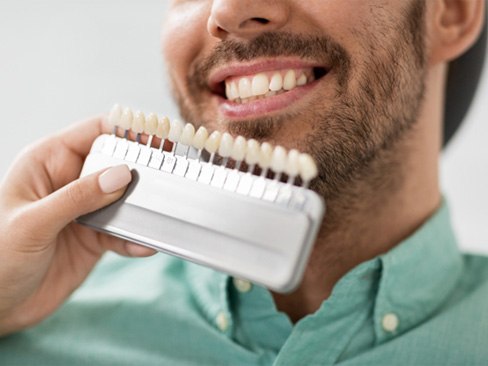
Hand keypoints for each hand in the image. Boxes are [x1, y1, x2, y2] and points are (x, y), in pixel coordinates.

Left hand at [0, 117, 155, 335]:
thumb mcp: (34, 223)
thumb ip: (78, 197)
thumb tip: (121, 174)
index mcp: (48, 162)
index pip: (94, 132)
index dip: (126, 131)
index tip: (157, 138)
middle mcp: (70, 181)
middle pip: (117, 163)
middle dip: (142, 170)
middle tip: (169, 177)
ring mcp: (85, 210)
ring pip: (125, 198)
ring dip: (143, 208)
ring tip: (160, 214)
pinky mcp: (96, 237)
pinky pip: (123, 232)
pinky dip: (136, 238)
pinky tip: (144, 246)